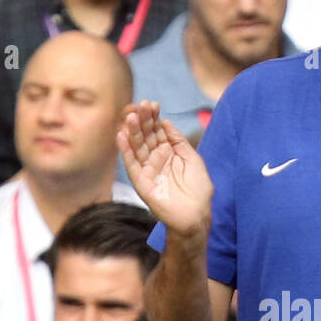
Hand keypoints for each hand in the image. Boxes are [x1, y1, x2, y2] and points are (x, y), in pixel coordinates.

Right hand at [117, 101, 212, 234]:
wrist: (196, 215)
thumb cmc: (198, 189)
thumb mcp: (192, 159)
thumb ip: (179, 141)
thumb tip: (166, 122)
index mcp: (168, 153)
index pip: (157, 131)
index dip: (154, 118)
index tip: (152, 104)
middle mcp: (156, 159)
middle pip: (146, 136)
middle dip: (143, 121)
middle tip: (141, 105)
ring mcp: (147, 171)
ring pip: (137, 148)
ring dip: (132, 132)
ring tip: (131, 116)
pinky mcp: (141, 183)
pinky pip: (131, 165)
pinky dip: (126, 151)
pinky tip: (121, 136)